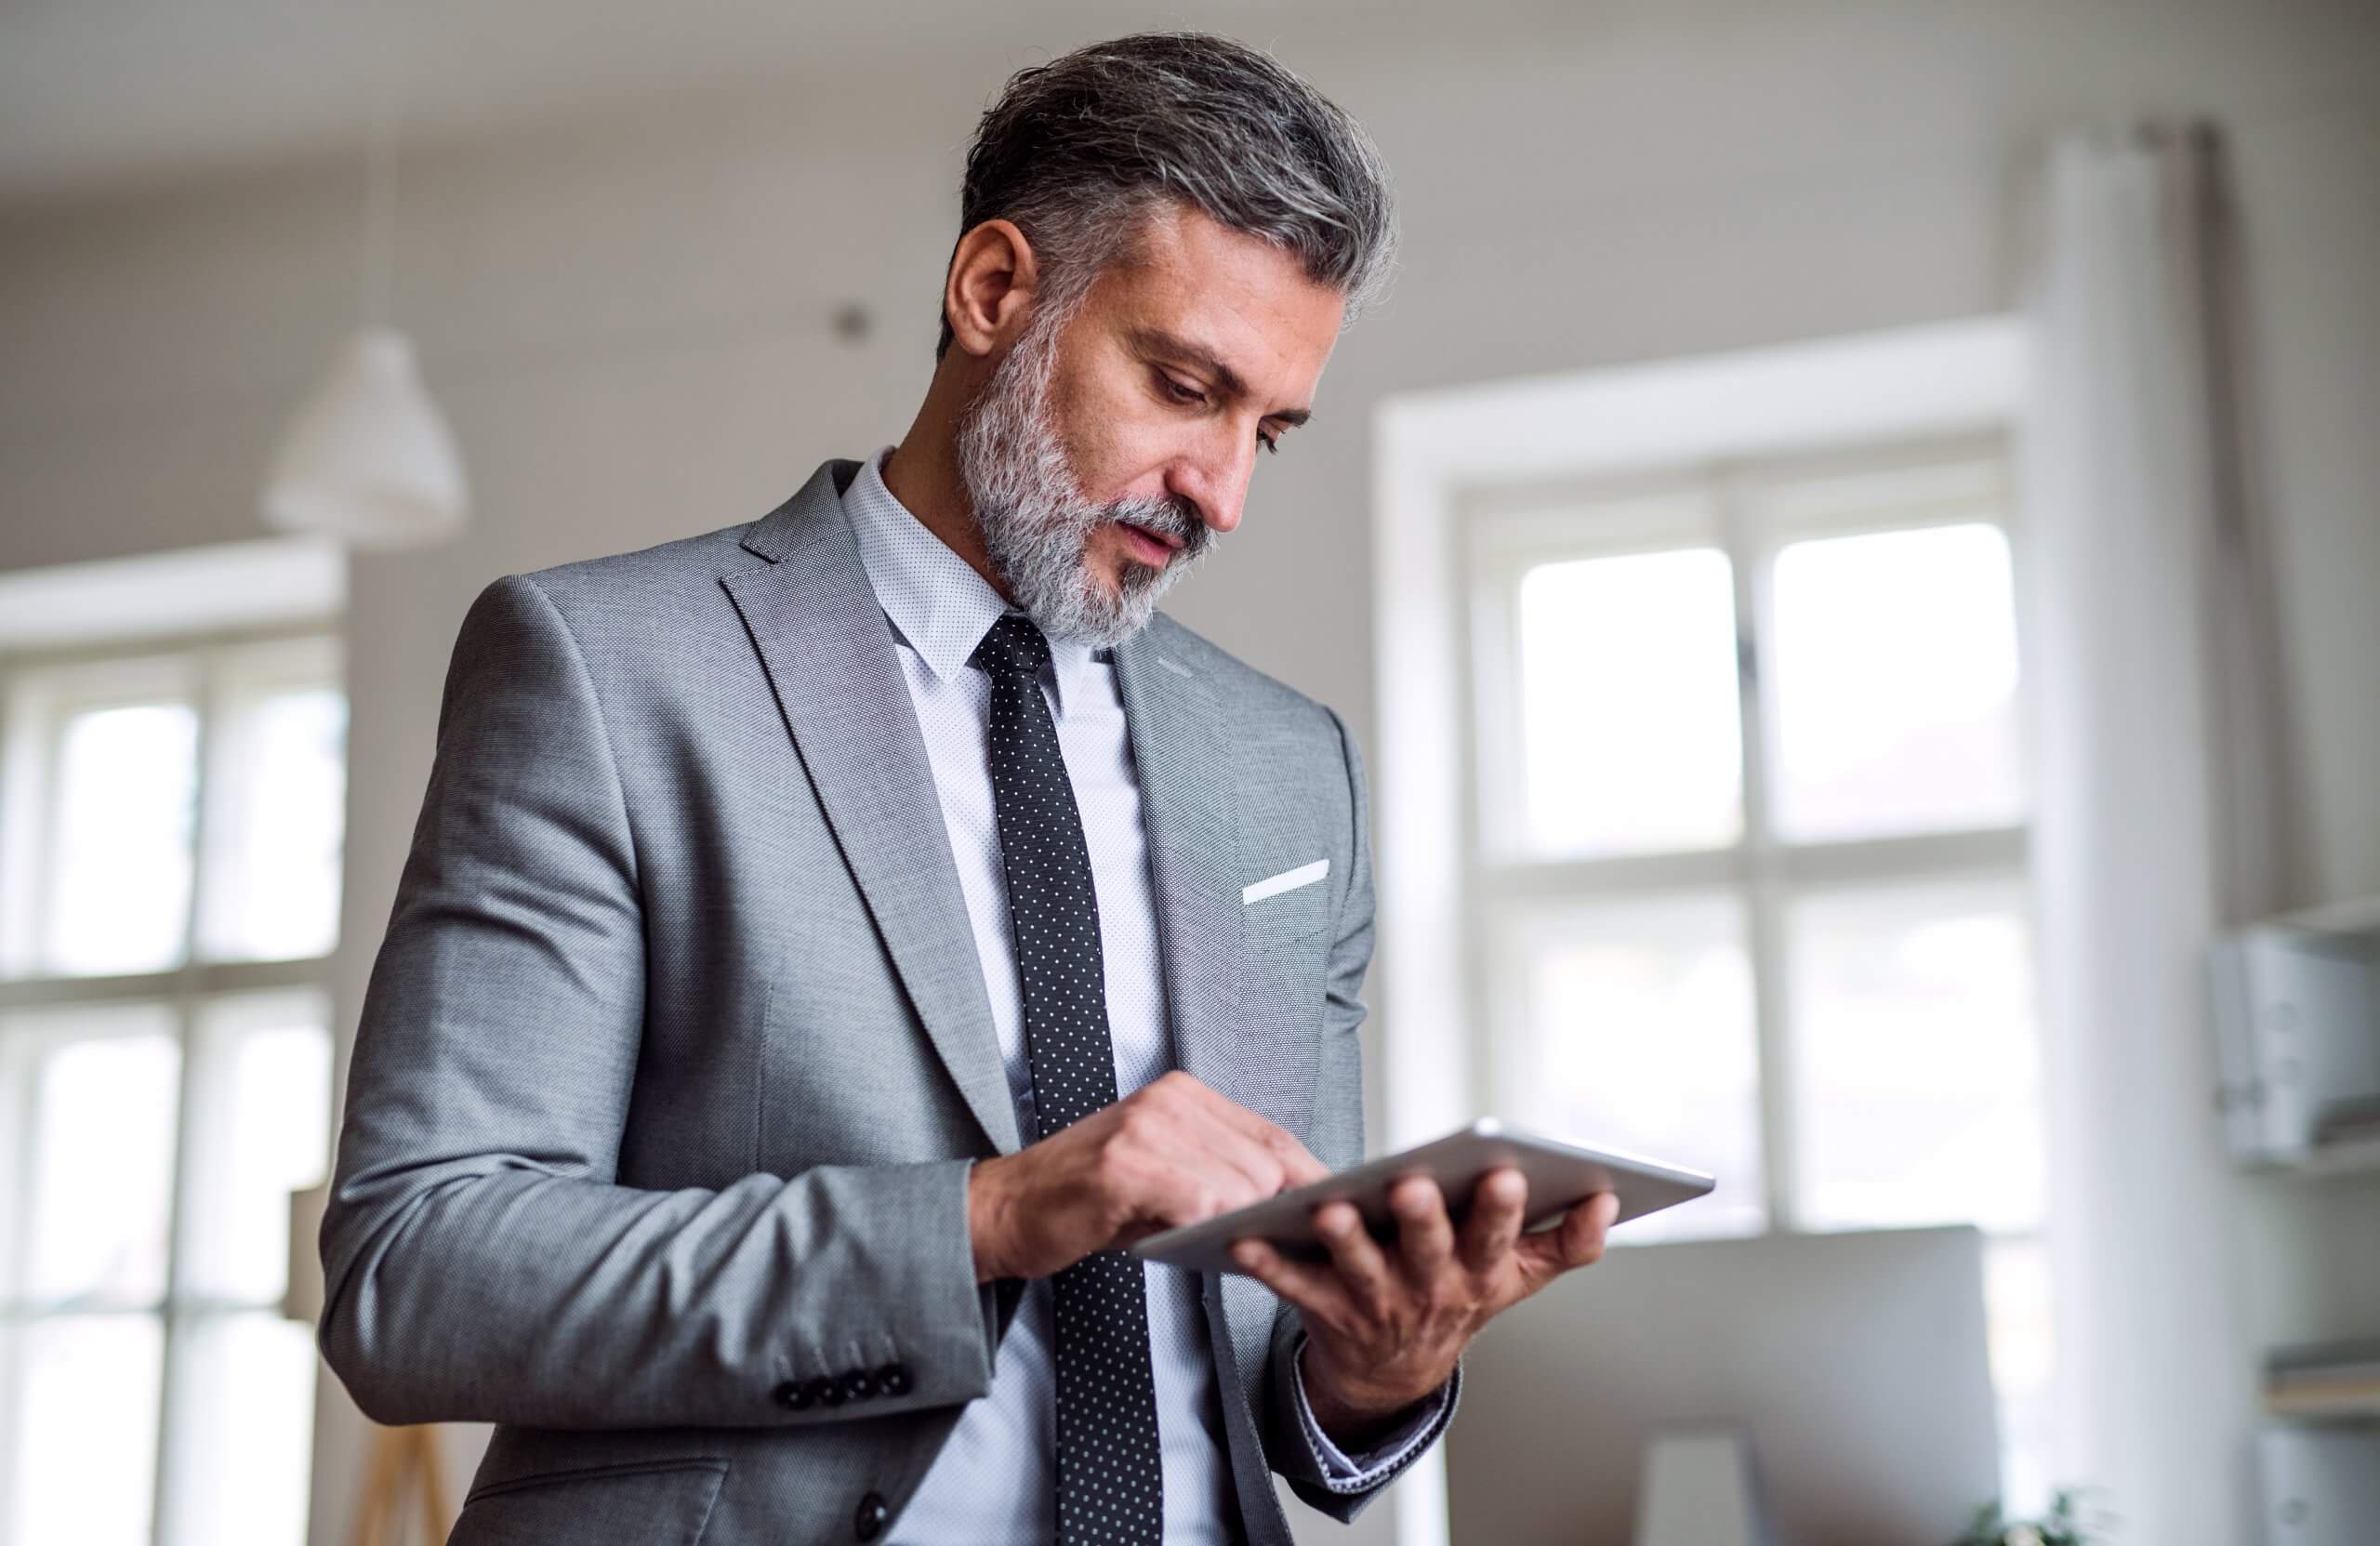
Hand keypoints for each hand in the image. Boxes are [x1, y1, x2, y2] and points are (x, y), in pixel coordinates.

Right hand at [967, 1071, 1329, 1282]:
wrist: (1007, 1210)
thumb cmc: (1091, 1201)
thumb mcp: (1165, 1177)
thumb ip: (1222, 1177)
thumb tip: (1294, 1208)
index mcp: (1185, 1095)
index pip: (1273, 1136)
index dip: (1310, 1178)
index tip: (1341, 1211)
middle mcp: (1170, 1101)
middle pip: (1266, 1162)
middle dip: (1276, 1210)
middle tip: (1275, 1246)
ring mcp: (1146, 1129)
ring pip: (1240, 1182)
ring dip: (1242, 1224)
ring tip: (1232, 1248)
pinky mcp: (1123, 1166)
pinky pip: (1198, 1200)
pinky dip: (1208, 1227)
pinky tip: (1197, 1243)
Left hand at [1230, 1168, 1619, 1444]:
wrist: (1395, 1371)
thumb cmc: (1460, 1293)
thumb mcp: (1519, 1275)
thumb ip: (1567, 1240)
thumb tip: (1608, 1199)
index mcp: (1480, 1273)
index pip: (1499, 1240)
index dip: (1504, 1212)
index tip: (1506, 1174)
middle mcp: (1430, 1290)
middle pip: (1429, 1253)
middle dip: (1424, 1220)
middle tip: (1414, 1183)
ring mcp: (1376, 1303)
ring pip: (1361, 1269)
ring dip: (1346, 1239)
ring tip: (1331, 1208)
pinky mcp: (1324, 1310)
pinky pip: (1293, 1286)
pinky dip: (1268, 1264)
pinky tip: (1246, 1239)